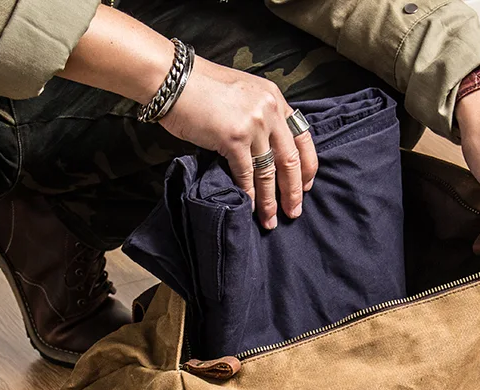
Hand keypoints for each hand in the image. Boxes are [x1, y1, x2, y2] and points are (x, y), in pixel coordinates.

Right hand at [161, 57, 317, 229]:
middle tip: (294, 213)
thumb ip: (261, 115)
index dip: (307, 166)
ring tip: (270, 220)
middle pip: (290, 159)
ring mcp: (253, 124)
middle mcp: (269, 110)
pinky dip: (248, 194)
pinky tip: (249, 208)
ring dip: (269, 200)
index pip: (302, 138)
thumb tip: (267, 148)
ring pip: (268, 171)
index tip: (306, 186)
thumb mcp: (243, 94)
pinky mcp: (233, 138)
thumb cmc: (202, 88)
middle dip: (293, 191)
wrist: (172, 78)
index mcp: (275, 98)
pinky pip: (246, 174)